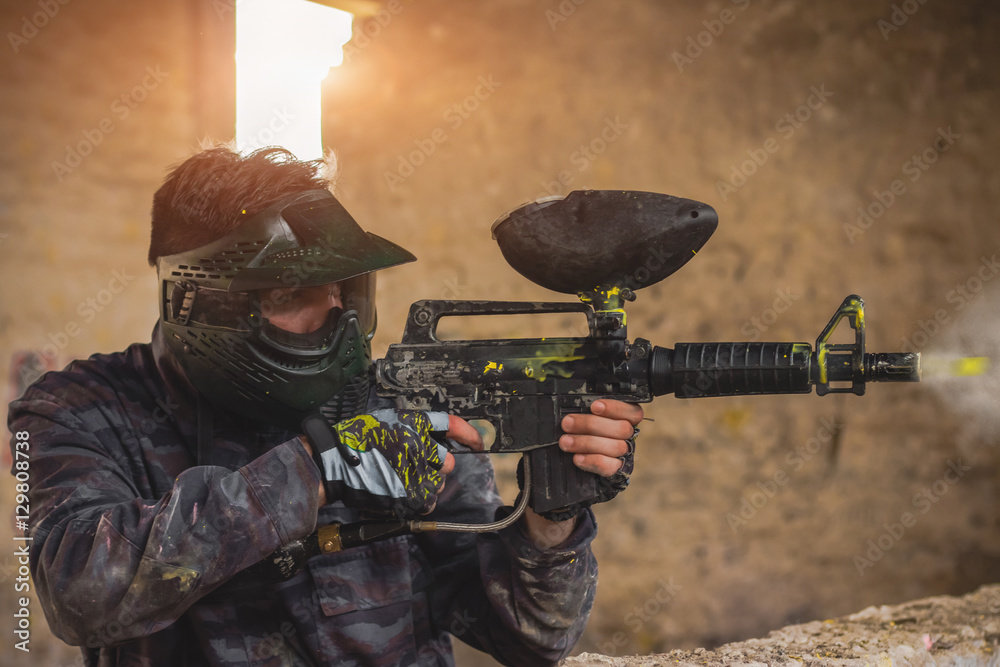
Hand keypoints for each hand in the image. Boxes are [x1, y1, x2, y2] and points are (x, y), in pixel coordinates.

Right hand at [301, 412, 480, 515]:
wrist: (334, 463)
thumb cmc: (355, 439)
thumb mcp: (385, 420)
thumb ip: (411, 428)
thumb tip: (430, 437)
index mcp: (415, 423)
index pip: (453, 425)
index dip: (469, 434)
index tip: (478, 443)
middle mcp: (421, 446)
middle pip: (448, 462)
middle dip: (438, 467)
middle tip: (416, 468)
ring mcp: (417, 472)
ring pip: (438, 483)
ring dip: (426, 484)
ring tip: (402, 480)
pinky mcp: (411, 494)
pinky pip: (427, 501)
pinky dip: (418, 501)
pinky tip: (401, 493)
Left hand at [559, 399, 643, 476]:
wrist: (580, 456)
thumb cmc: (583, 428)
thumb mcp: (586, 415)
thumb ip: (586, 409)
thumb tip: (573, 409)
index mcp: (626, 418)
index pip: (633, 412)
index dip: (616, 408)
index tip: (594, 406)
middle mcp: (628, 436)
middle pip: (622, 429)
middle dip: (591, 424)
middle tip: (567, 423)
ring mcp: (623, 454)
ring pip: (615, 447)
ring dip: (587, 443)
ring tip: (565, 441)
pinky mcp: (615, 470)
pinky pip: (609, 467)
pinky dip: (592, 461)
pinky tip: (577, 458)